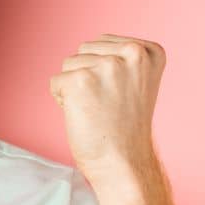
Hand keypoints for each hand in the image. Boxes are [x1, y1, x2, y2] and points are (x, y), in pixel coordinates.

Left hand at [49, 33, 165, 175]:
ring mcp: (107, 66)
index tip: (121, 94)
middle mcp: (132, 53)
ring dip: (75, 87)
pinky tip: (84, 115)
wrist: (125, 161)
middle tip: (107, 104)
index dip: (102, 71)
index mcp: (149, 51)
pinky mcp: (81, 80)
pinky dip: (62, 100)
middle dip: (87, 76)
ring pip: (68, 64)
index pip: (102, 42)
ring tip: (97, 109)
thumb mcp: (135, 80)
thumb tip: (90, 46)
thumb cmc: (126, 125)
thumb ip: (120, 57)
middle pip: (84, 50)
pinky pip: (55, 82)